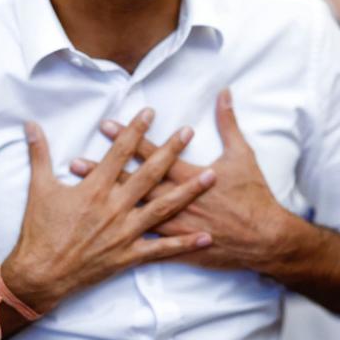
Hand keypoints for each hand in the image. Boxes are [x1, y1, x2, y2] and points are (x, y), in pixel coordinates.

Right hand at [0, 108, 216, 313]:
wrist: (40, 274)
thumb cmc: (38, 230)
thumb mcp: (38, 188)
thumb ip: (39, 153)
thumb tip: (31, 124)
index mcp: (95, 188)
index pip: (120, 152)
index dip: (136, 130)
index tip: (150, 113)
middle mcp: (115, 207)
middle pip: (149, 174)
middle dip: (171, 151)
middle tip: (189, 132)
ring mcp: (124, 232)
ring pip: (163, 208)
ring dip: (189, 191)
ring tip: (211, 176)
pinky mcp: (128, 256)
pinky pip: (161, 250)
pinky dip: (184, 244)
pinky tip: (205, 237)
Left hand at [73, 90, 292, 271]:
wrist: (264, 240)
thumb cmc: (253, 196)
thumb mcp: (242, 155)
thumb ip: (229, 123)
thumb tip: (225, 93)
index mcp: (189, 176)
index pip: (152, 153)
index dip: (128, 138)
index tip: (106, 126)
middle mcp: (176, 200)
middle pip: (133, 183)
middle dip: (104, 170)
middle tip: (75, 161)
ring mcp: (174, 225)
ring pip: (131, 212)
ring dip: (105, 202)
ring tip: (80, 194)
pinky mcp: (177, 246)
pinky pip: (145, 242)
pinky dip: (122, 237)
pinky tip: (99, 235)